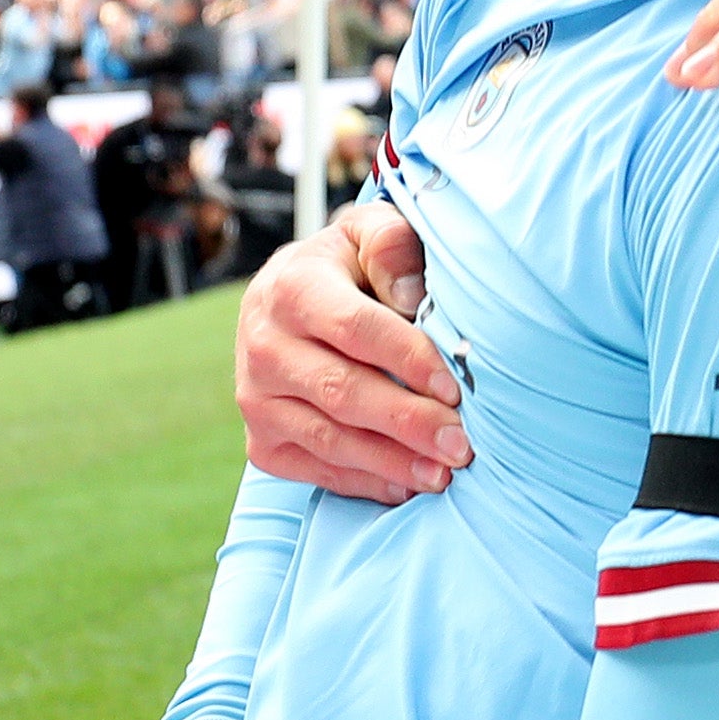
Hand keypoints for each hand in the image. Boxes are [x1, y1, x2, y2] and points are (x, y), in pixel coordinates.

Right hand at [234, 200, 463, 501]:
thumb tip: (412, 296)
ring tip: (445, 474)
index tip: (455, 388)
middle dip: (409, 422)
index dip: (408, 359)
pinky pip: (315, 469)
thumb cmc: (349, 266)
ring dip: (392, 462)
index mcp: (292, 289)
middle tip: (462, 444)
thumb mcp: (369, 233)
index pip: (356, 329)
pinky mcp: (261, 440)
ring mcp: (256, 399)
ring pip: (329, 439)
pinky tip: (408, 486)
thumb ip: (392, 246)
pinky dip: (364, 482)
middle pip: (343, 392)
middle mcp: (263, 345)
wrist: (288, 298)